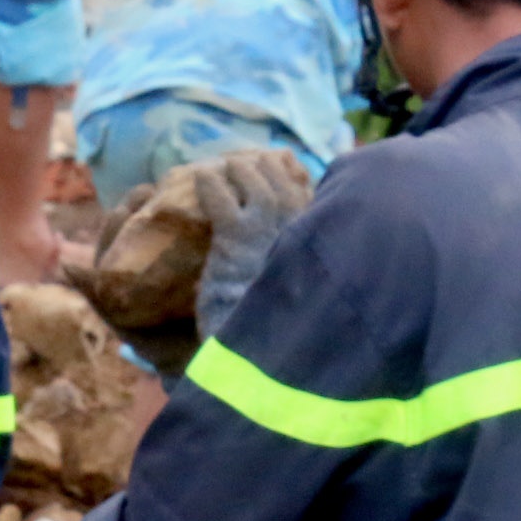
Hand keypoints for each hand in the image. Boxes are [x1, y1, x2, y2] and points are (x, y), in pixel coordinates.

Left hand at [193, 148, 314, 340]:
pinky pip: (220, 198)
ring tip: (224, 166)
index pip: (310, 195)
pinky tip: (201, 178)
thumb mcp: (300, 293)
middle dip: (263, 166)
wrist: (264, 356)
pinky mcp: (236, 238)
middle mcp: (302, 230)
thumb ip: (300, 265)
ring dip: (238, 169)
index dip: (290, 178)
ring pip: (255, 180)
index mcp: (320, 242)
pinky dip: (210, 184)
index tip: (276, 169)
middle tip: (243, 164)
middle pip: (284, 180)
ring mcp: (268, 231)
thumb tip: (293, 254)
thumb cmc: (281, 331)